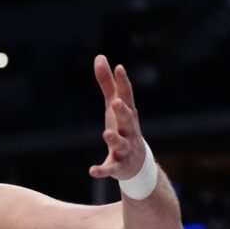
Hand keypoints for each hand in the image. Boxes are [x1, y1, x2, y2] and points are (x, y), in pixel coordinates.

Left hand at [88, 55, 145, 180]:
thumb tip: (100, 57)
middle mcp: (129, 130)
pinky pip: (110, 168)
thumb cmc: (124, 128)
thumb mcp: (114, 106)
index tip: (119, 68)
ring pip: (121, 144)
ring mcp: (125, 148)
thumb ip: (107, 83)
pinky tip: (92, 171)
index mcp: (128, 114)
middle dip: (123, 111)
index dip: (124, 83)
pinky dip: (102, 170)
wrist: (137, 163)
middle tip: (116, 102)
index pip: (127, 96)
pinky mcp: (118, 166)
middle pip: (128, 119)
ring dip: (114, 139)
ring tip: (106, 134)